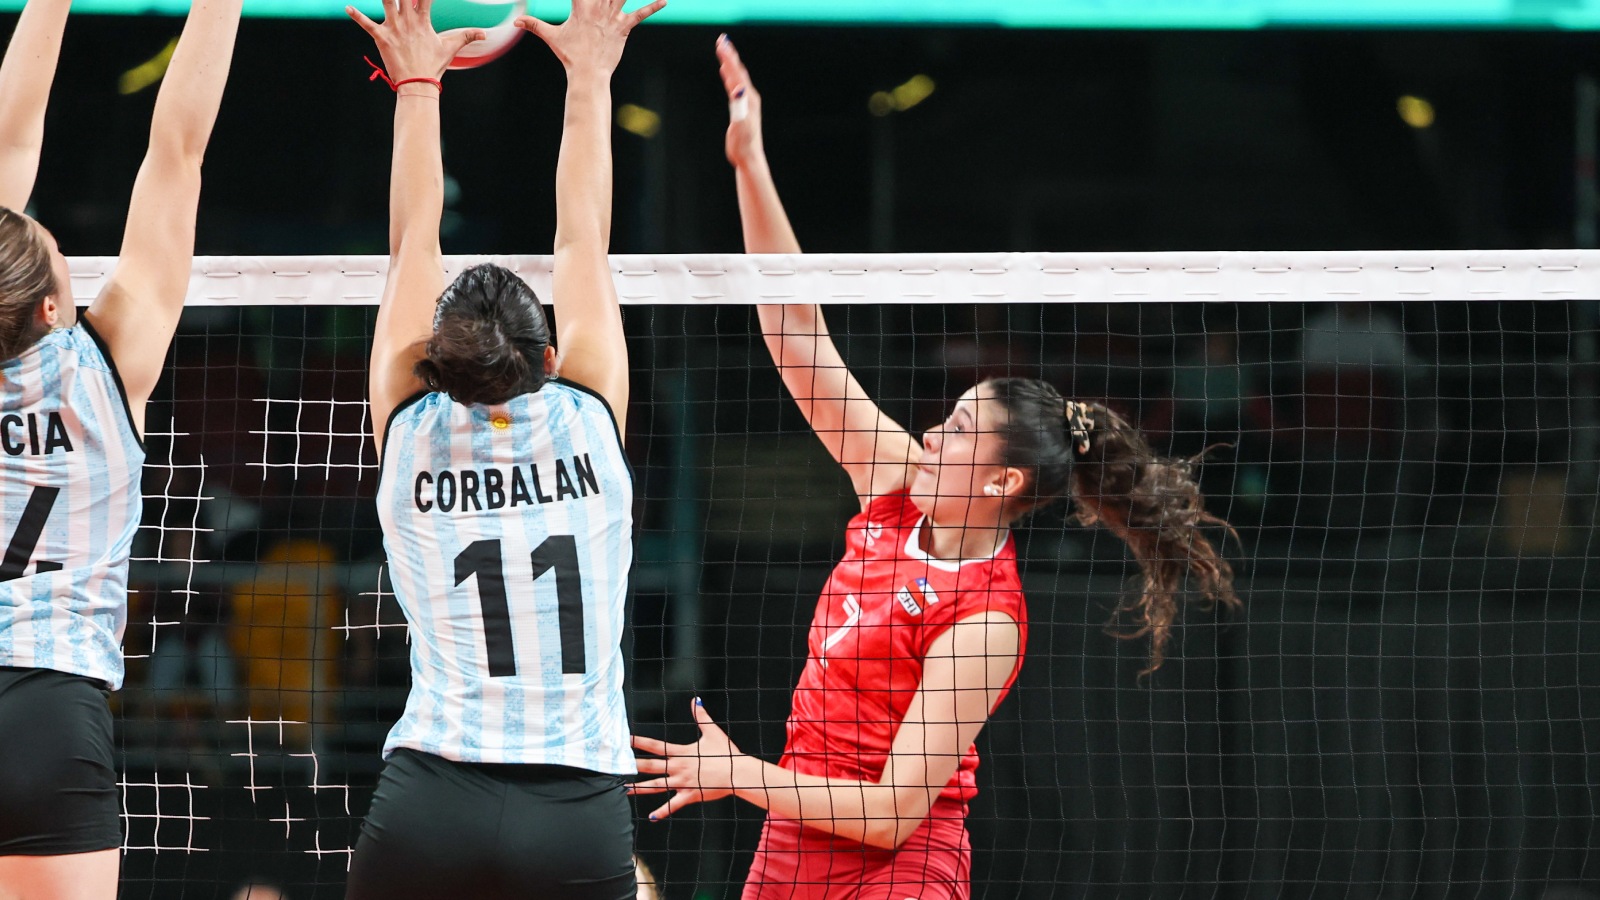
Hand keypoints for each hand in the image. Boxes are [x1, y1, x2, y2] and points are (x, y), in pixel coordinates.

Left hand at [347, 0, 483, 84]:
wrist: (418, 83)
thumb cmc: (433, 65)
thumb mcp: (450, 48)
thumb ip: (466, 36)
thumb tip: (485, 33)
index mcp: (423, 21)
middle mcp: (408, 21)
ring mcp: (394, 28)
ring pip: (386, 2)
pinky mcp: (382, 37)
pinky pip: (366, 24)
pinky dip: (357, 16)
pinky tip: (347, 8)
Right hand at [515, 0, 665, 76]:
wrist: (587, 73)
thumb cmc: (569, 55)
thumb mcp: (551, 37)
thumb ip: (533, 24)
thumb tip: (513, 21)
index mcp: (580, 7)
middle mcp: (597, 8)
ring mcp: (612, 17)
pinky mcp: (624, 27)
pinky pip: (640, 14)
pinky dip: (653, 6)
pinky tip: (664, 0)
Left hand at [629, 698, 742, 820]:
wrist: (738, 773)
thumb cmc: (727, 753)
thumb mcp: (713, 732)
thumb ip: (701, 717)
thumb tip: (696, 701)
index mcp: (682, 753)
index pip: (656, 746)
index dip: (640, 742)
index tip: (626, 740)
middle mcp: (679, 768)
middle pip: (651, 766)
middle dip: (633, 766)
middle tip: (617, 766)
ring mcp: (683, 783)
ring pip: (657, 786)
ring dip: (640, 788)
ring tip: (624, 790)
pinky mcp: (690, 795)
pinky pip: (673, 805)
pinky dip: (662, 811)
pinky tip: (651, 817)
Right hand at [715, 34, 764, 168]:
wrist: (749, 158)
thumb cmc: (743, 145)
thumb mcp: (740, 126)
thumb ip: (739, 106)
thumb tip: (738, 89)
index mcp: (747, 99)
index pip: (736, 74)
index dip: (728, 58)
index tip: (721, 44)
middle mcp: (749, 97)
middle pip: (738, 71)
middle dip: (730, 55)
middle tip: (722, 40)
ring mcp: (747, 102)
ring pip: (737, 77)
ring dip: (730, 63)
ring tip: (724, 51)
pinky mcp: (743, 107)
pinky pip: (736, 85)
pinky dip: (730, 76)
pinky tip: (725, 73)